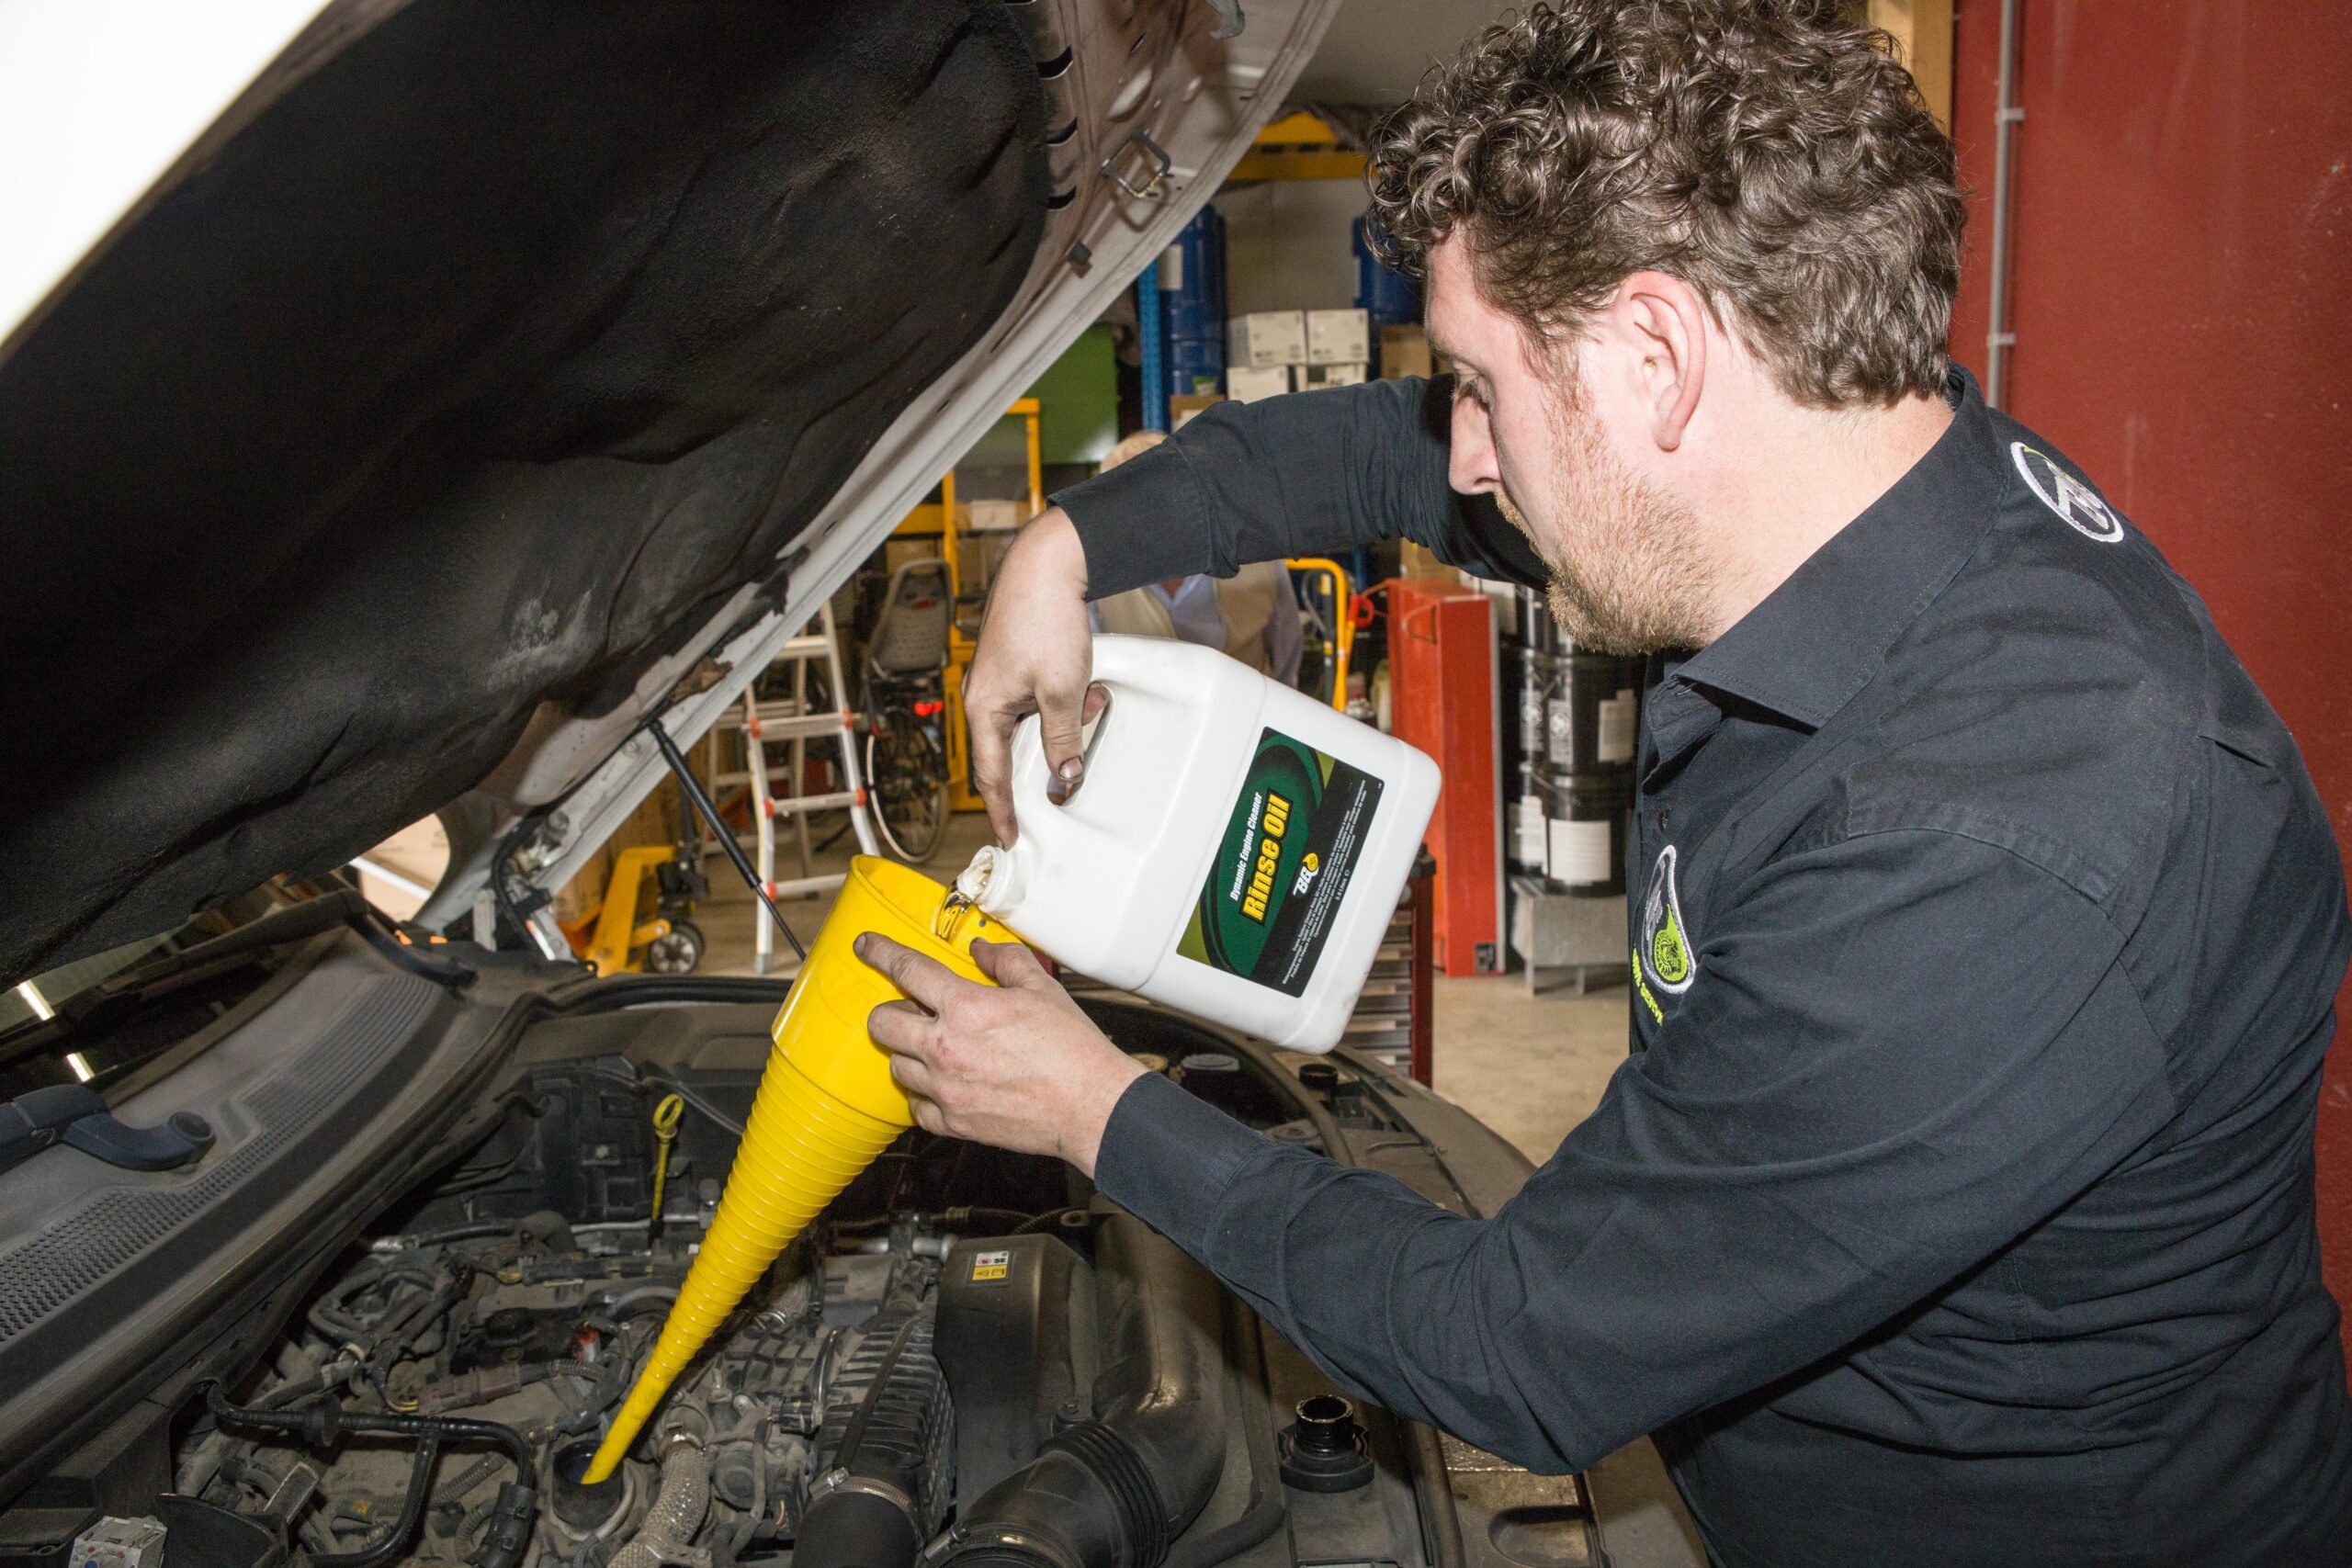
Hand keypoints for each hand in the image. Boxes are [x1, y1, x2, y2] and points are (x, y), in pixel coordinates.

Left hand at [856, 933, 1148, 1176]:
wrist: (1089, 1105)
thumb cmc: (1071, 1048)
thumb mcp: (1041, 989)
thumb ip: (1005, 962)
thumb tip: (981, 950)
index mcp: (965, 1007)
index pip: (906, 969)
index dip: (879, 952)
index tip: (866, 946)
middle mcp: (945, 1048)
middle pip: (882, 1023)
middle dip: (890, 1012)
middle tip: (912, 1012)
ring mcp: (945, 1089)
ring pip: (896, 1066)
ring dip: (909, 1054)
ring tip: (936, 1050)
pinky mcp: (954, 1123)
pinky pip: (916, 1107)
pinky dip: (923, 1095)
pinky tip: (944, 1086)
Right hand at [965, 507, 1105, 842]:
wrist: (1045, 564)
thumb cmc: (1043, 620)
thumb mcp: (1061, 690)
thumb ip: (1063, 738)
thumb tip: (1065, 776)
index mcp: (983, 708)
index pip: (990, 775)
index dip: (1002, 810)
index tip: (1008, 838)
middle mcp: (983, 696)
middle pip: (1012, 749)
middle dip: (1047, 758)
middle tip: (1069, 772)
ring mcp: (997, 678)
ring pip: (1031, 722)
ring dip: (1064, 723)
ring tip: (1091, 703)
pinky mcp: (1015, 663)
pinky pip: (1037, 700)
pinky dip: (1063, 702)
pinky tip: (1087, 687)